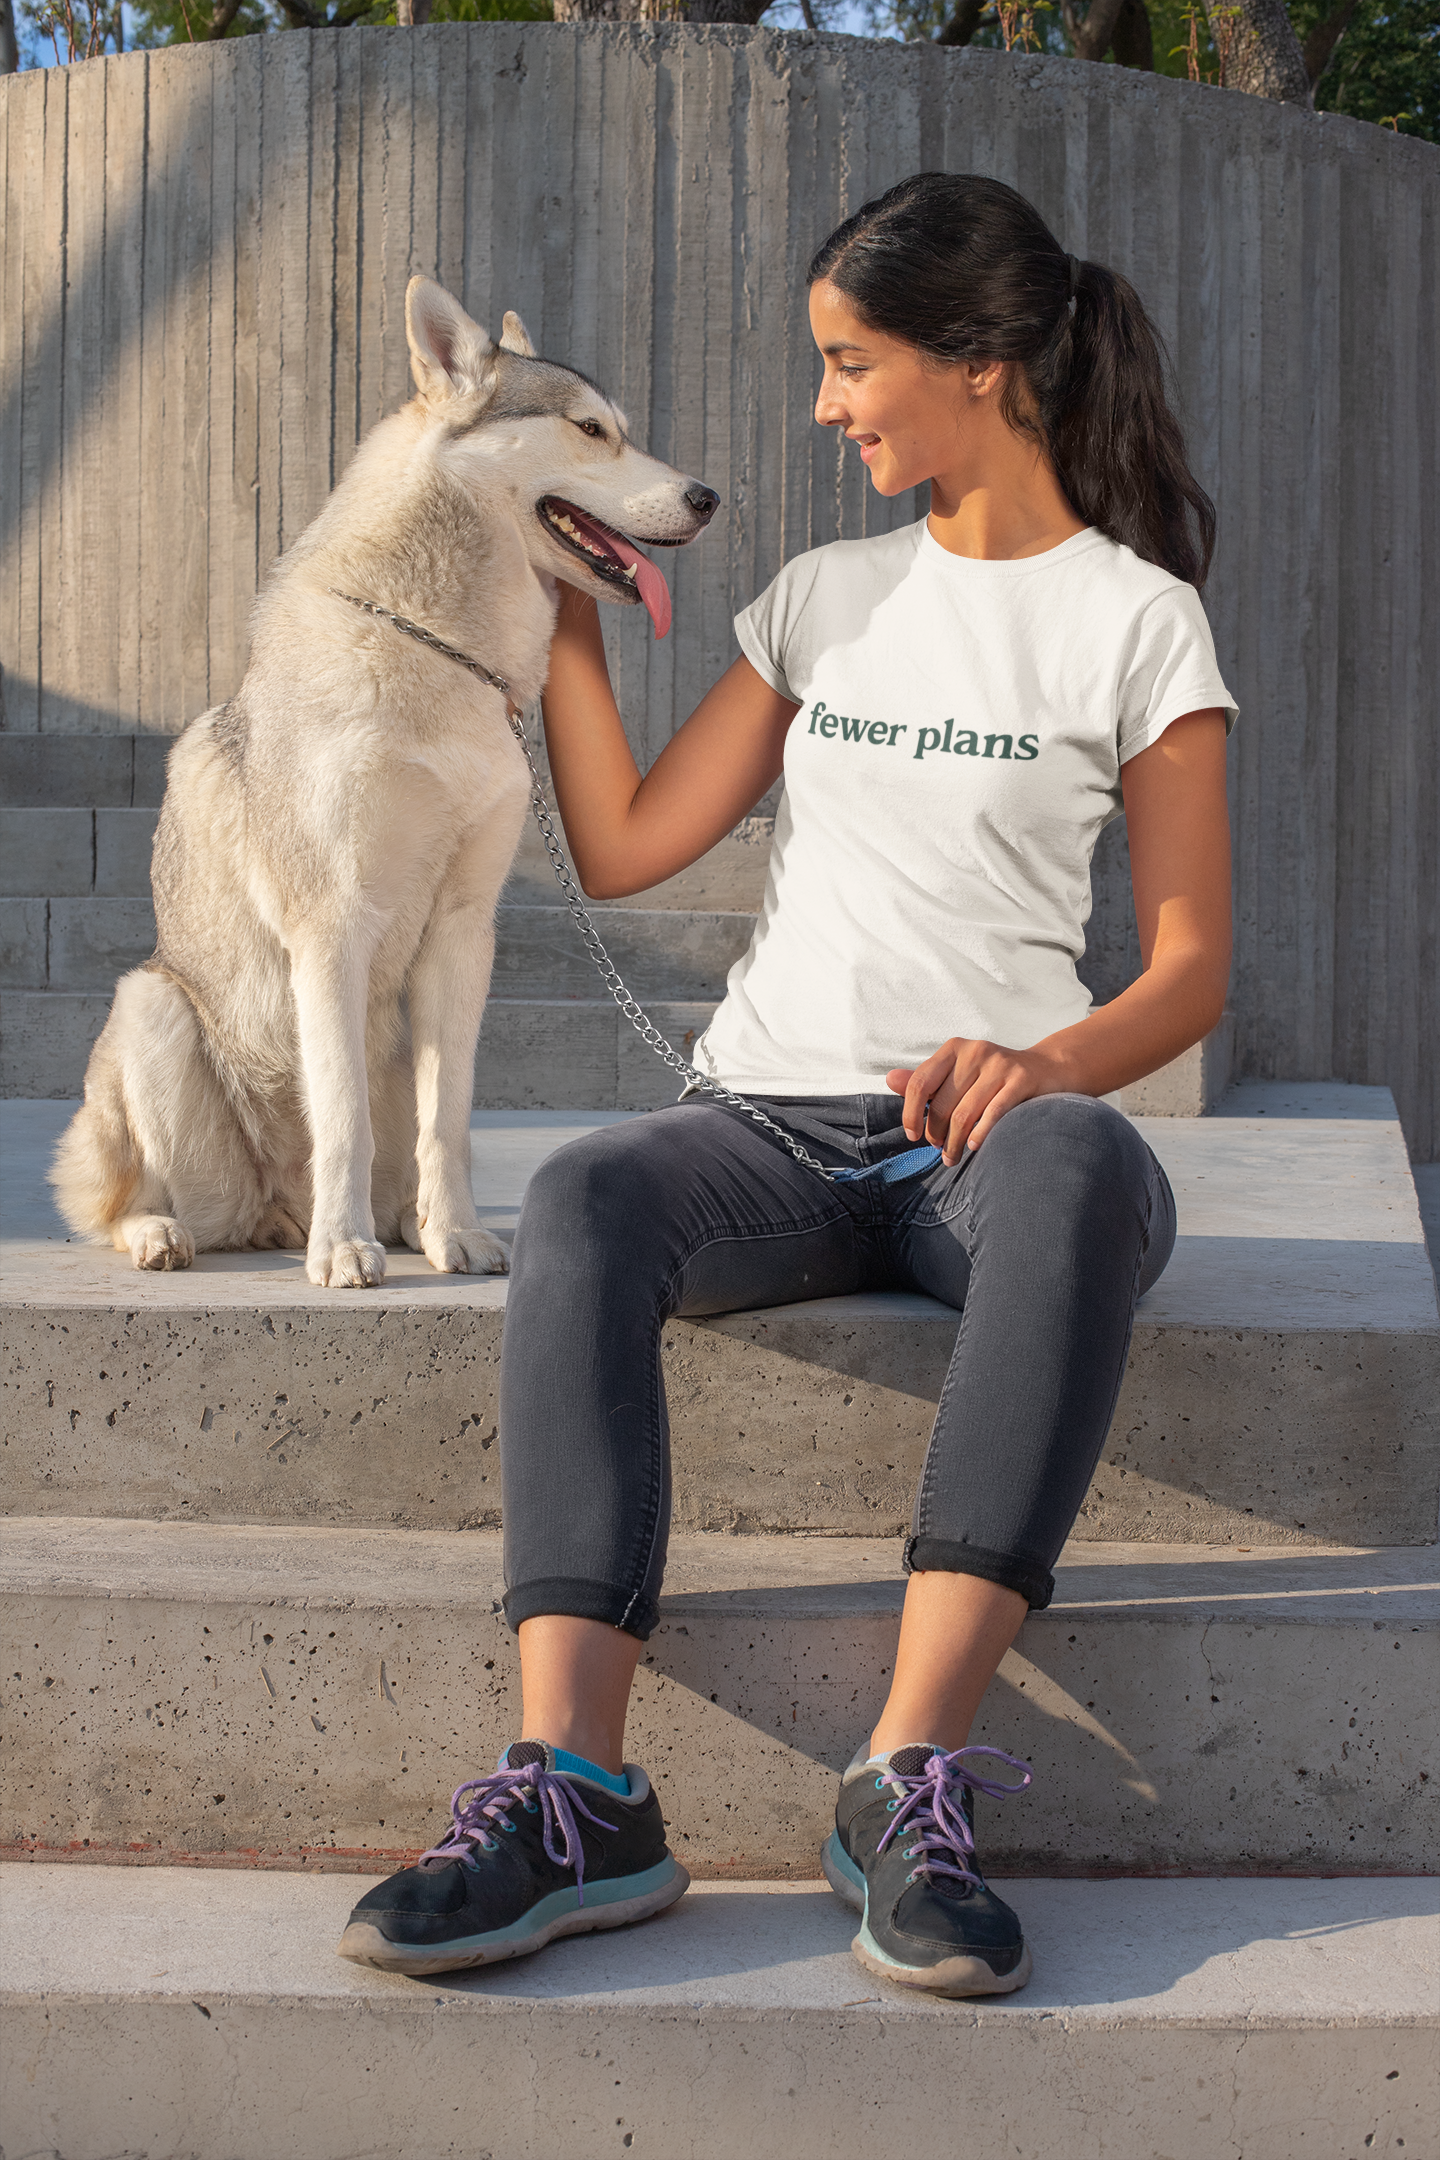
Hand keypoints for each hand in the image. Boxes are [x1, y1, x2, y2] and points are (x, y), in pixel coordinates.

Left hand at [887, 1039, 1071, 1163]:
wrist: (1046, 1069)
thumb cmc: (993, 1077)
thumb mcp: (958, 1074)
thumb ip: (926, 1080)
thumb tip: (890, 1080)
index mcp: (954, 1048)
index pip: (920, 1083)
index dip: (911, 1113)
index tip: (913, 1135)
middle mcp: (975, 1052)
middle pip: (942, 1105)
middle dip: (936, 1135)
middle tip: (940, 1150)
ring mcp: (999, 1065)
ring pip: (964, 1114)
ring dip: (956, 1144)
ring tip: (953, 1157)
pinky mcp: (1021, 1080)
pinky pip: (993, 1114)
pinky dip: (980, 1134)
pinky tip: (974, 1147)